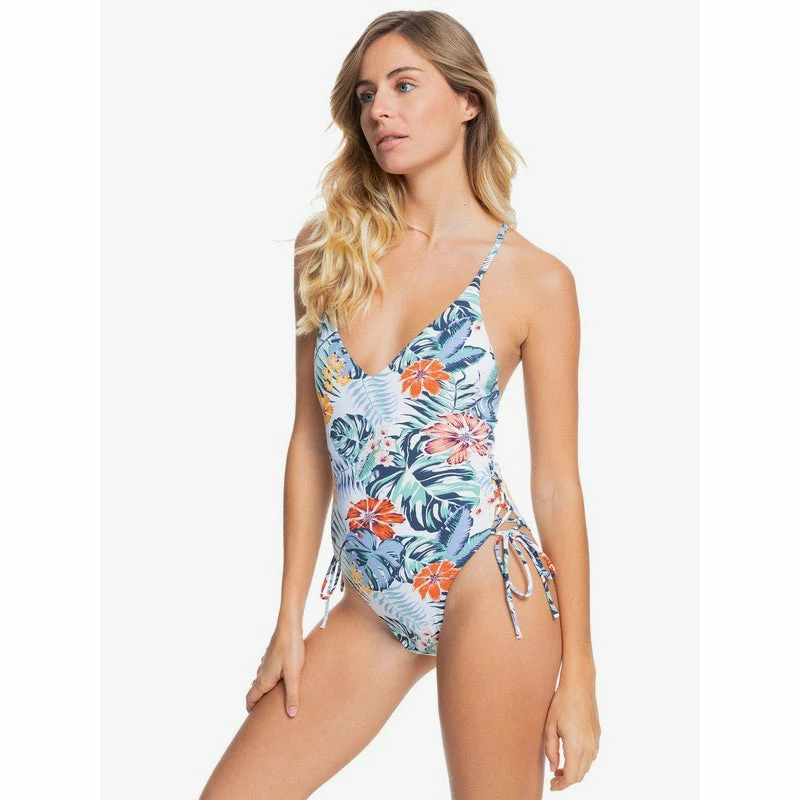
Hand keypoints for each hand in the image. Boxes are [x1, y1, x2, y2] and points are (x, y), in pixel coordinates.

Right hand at [245, 625, 305, 714]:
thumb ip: (292, 695)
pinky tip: (282, 679)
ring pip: (261, 681)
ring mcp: (266, 663)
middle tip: (266, 713)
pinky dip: (270, 680)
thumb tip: (291, 714)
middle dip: (258, 702)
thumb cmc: (291, 650)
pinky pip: (268, 672)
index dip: (250, 709)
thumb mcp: (293, 674)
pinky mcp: (273, 656)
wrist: (289, 627)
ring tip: (275, 698)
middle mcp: (262, 672)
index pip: (250, 698)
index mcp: (264, 679)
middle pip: (255, 691)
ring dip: (265, 690)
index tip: (254, 720)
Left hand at [544, 674, 600, 790]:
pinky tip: (571, 755)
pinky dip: (581, 762)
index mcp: (576, 746)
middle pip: (580, 775)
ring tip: (559, 768)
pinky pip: (591, 756)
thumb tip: (554, 767)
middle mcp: (589, 747)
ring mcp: (595, 741)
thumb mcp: (550, 726)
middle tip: (554, 778)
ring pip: (586, 767)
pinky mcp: (597, 735)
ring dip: (574, 771)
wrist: (579, 686)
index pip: (571, 776)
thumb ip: (551, 750)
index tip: (552, 785)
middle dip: (567, 780)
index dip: (561, 785)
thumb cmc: (562, 703)